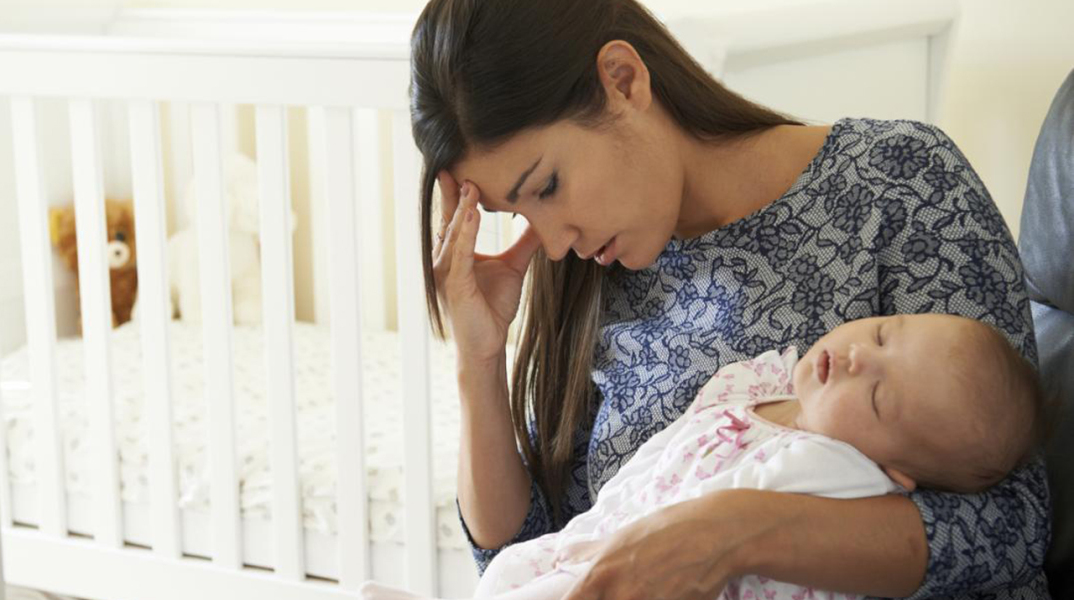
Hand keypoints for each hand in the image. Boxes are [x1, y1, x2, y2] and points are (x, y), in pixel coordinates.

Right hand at [433, 170, 541, 362]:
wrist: (488, 345)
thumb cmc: (493, 308)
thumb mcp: (513, 267)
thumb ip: (525, 242)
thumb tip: (544, 221)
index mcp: (454, 252)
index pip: (454, 215)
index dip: (457, 191)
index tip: (464, 164)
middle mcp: (444, 258)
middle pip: (448, 218)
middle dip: (453, 191)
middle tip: (459, 162)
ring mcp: (446, 271)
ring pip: (453, 232)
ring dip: (461, 208)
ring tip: (470, 183)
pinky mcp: (455, 284)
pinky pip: (461, 253)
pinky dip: (466, 232)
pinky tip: (472, 214)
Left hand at [555, 491, 763, 599]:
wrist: (715, 535)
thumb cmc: (667, 529)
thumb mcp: (623, 535)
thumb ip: (587, 551)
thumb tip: (560, 558)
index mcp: (601, 574)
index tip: (579, 599)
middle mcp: (620, 596)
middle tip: (625, 589)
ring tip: (650, 588)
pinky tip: (664, 594)